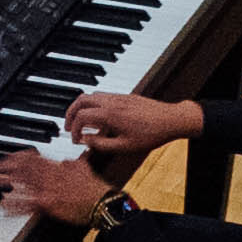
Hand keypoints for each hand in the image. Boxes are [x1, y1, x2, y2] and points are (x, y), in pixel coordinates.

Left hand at [0, 144, 110, 223]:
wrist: (102, 202)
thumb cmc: (95, 187)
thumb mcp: (82, 167)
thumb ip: (70, 163)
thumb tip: (63, 162)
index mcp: (56, 165)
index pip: (32, 157)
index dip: (17, 157)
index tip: (7, 158)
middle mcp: (49, 176)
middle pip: (21, 168)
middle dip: (4, 167)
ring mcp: (47, 190)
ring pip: (20, 184)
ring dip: (3, 183)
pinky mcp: (48, 205)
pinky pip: (26, 205)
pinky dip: (14, 205)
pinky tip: (3, 205)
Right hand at [67, 90, 197, 156]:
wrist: (172, 120)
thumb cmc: (151, 134)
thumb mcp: (124, 146)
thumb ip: (101, 144)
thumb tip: (85, 141)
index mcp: (109, 114)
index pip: (80, 117)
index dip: (73, 129)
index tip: (75, 139)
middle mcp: (112, 102)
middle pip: (80, 100)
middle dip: (70, 113)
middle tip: (69, 126)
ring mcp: (118, 97)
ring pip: (91, 95)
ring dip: (81, 107)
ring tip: (81, 122)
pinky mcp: (125, 96)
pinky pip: (103, 96)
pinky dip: (94, 105)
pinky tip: (99, 119)